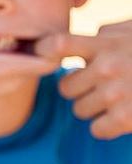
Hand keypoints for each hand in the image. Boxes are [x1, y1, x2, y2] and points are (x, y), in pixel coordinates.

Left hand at [36, 20, 131, 139]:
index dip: (43, 50)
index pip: (58, 45)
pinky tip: (119, 117)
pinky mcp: (128, 119)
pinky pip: (97, 129)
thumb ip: (106, 34)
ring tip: (112, 100)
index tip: (41, 55)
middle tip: (94, 86)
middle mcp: (107, 68)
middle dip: (78, 88)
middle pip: (65, 87)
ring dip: (92, 107)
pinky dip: (105, 126)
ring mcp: (117, 95)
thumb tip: (85, 39)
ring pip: (79, 110)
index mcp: (106, 44)